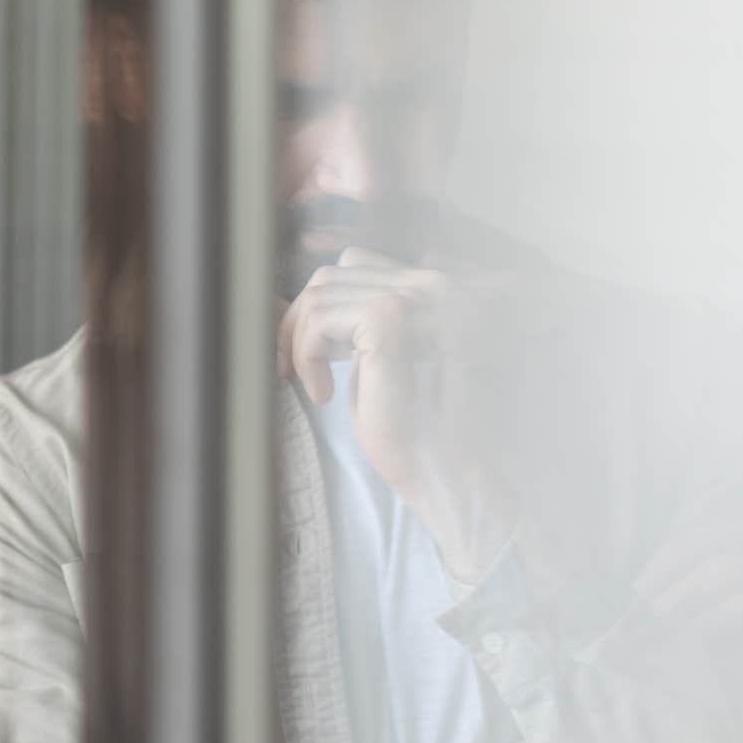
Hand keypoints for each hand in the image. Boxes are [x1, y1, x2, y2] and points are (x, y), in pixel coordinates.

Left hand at [277, 248, 516, 581]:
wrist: (450, 477)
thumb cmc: (419, 432)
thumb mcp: (388, 360)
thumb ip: (363, 322)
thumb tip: (307, 299)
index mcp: (438, 290)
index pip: (357, 264)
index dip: (320, 307)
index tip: (306, 355)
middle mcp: (436, 283)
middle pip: (335, 273)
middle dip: (300, 322)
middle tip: (291, 371)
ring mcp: (418, 299)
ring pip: (322, 291)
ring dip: (300, 341)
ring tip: (314, 388)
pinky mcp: (394, 323)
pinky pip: (321, 319)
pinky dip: (308, 355)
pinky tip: (324, 395)